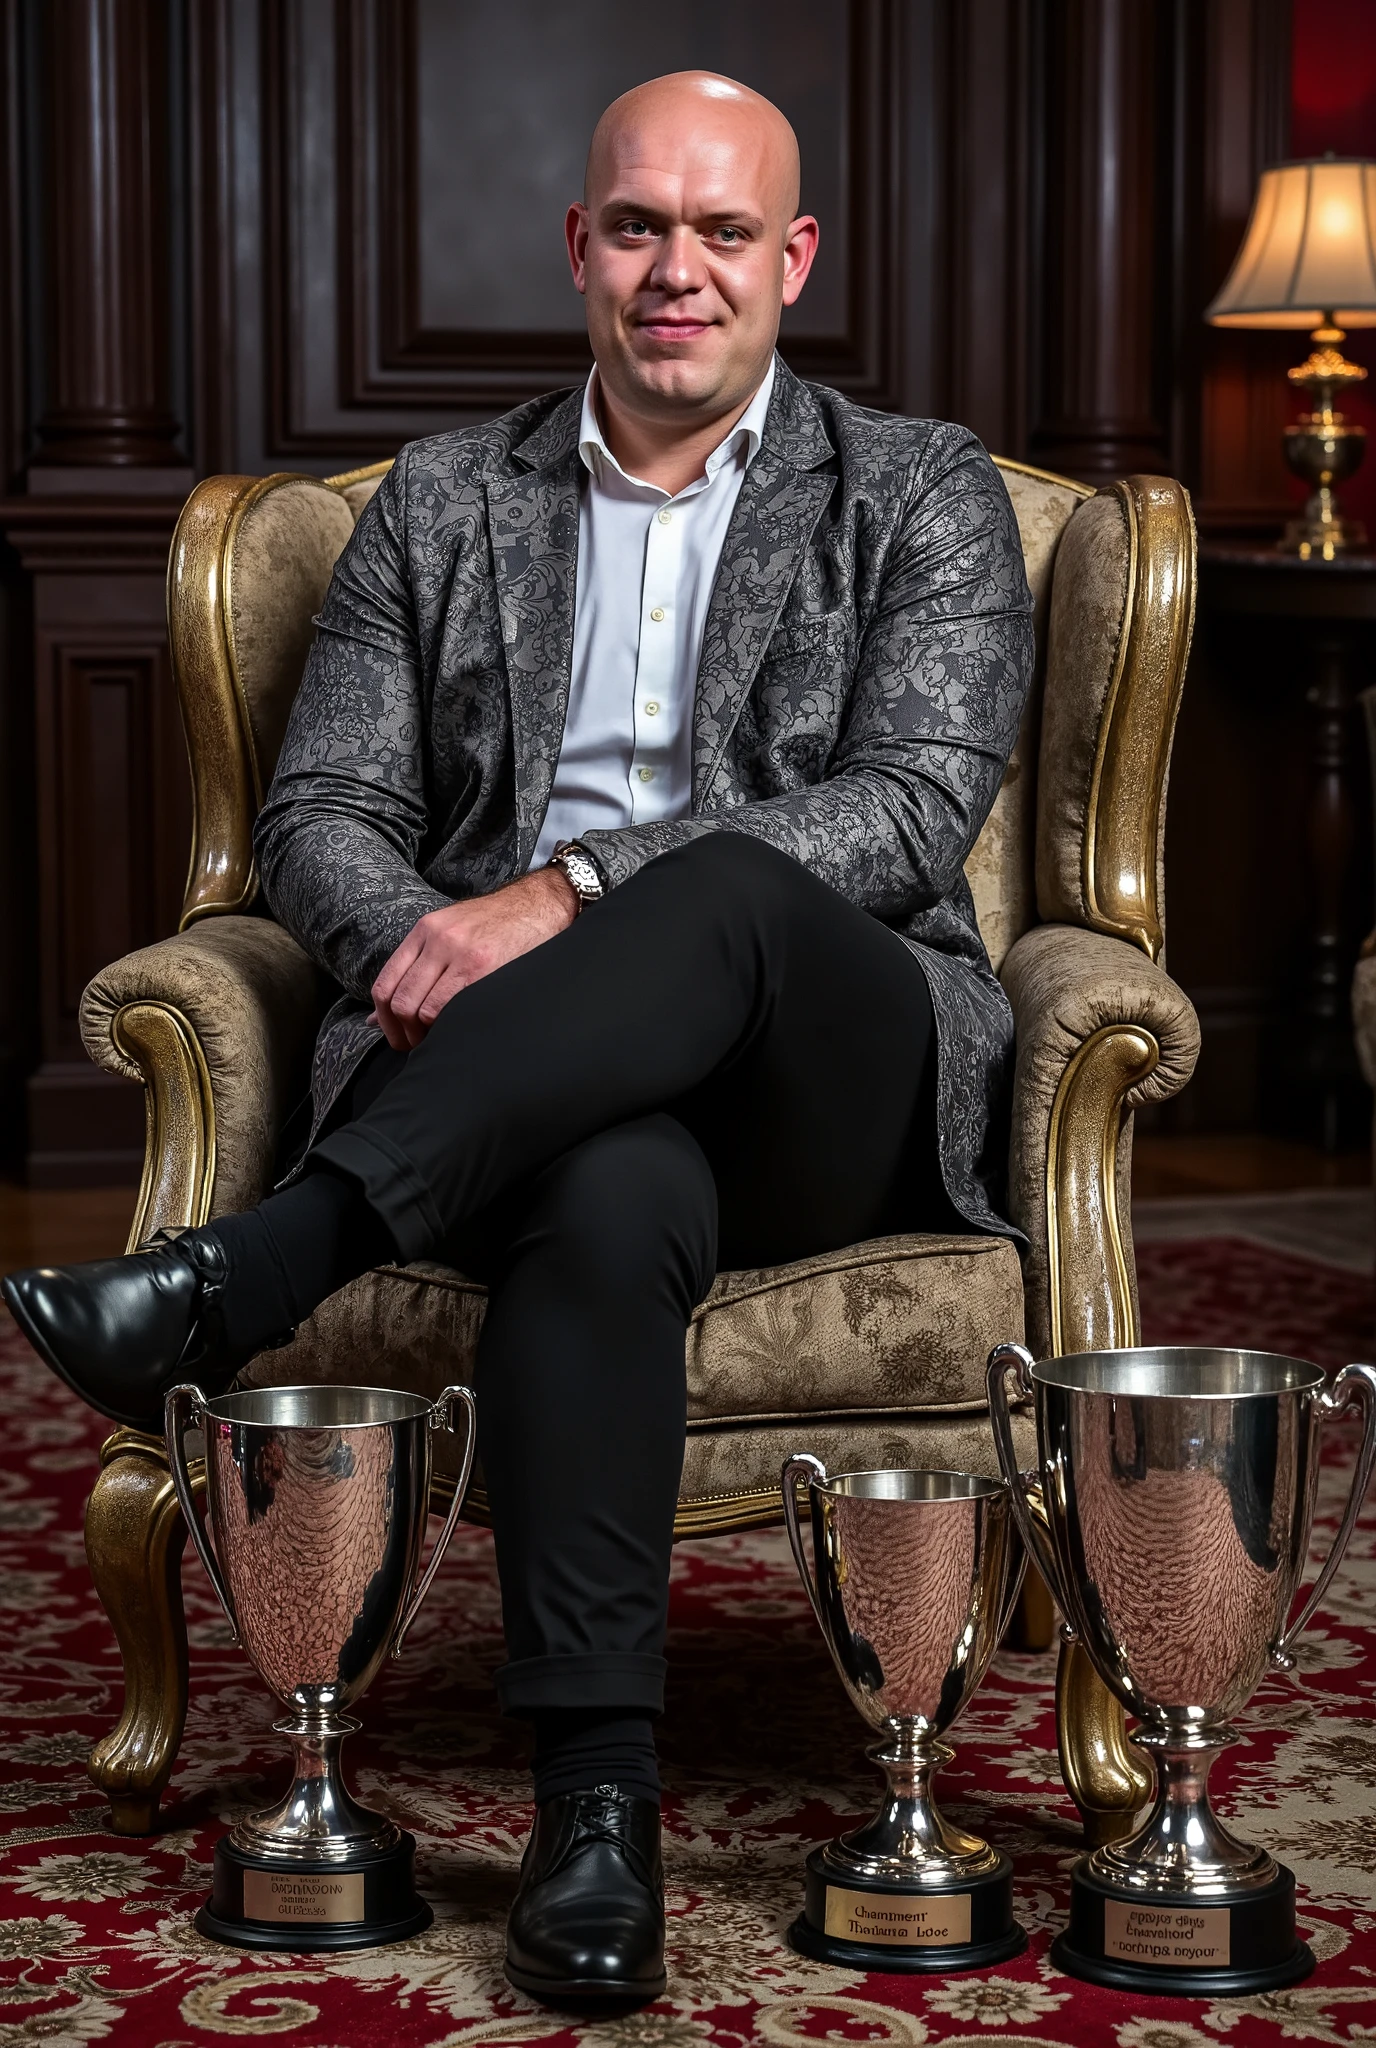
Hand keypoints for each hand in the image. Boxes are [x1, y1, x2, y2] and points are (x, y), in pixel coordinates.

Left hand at [370, 867, 578, 1049]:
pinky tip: (456, 1030)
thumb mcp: (449, 933)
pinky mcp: (484, 967)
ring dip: (425, 1035)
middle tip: (416, 1046)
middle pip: (400, 1001)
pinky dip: (447, 1027)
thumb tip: (378, 1015)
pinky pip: (450, 1009)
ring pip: (422, 1010)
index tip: (397, 1035)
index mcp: (424, 931)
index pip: (384, 984)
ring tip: (437, 1041)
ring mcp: (460, 953)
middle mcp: (437, 940)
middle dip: (403, 1034)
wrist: (537, 904)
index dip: (384, 1020)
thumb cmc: (495, 924)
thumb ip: (417, 968)